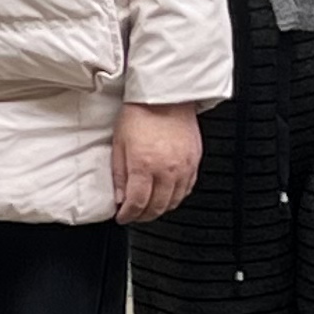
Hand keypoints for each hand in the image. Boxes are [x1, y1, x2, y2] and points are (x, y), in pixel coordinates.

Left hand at [111, 102, 201, 224]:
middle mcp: (166, 169)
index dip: (128, 215)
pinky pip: (187, 189)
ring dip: (160, 209)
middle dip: (143, 216)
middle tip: (134, 215)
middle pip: (156, 207)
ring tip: (149, 207)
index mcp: (144, 165)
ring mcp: (183, 167)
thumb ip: (119, 175)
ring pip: (174, 202)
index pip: (137, 203)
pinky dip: (176, 197)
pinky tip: (167, 195)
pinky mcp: (194, 162)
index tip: (122, 217)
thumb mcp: (119, 144)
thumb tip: (120, 197)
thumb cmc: (140, 114)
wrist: (166, 96)